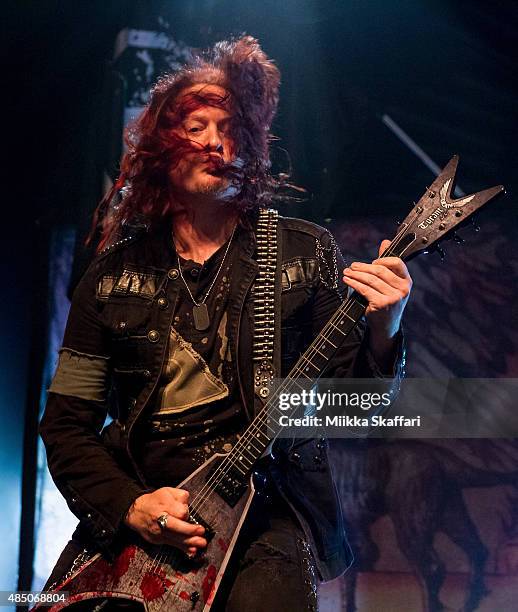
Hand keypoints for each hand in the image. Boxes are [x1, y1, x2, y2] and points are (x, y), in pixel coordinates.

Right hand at [124, 487, 205, 556]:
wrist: (136, 512)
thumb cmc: (155, 501)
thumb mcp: (167, 491)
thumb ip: (180, 496)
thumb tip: (187, 505)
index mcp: (162, 505)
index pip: (178, 511)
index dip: (185, 513)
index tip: (187, 513)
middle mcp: (159, 520)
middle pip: (176, 527)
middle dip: (190, 530)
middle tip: (201, 531)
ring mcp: (158, 532)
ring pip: (176, 538)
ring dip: (190, 542)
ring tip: (202, 543)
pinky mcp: (158, 540)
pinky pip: (172, 545)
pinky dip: (183, 548)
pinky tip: (192, 551)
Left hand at [343, 240, 411, 362]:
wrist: (386, 326)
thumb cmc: (388, 303)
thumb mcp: (391, 284)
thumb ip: (388, 264)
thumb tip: (385, 242)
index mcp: (407, 281)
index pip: (397, 263)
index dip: (382, 259)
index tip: (371, 262)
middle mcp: (403, 289)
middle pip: (379, 270)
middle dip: (363, 266)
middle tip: (352, 266)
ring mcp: (393, 297)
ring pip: (370, 279)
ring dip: (356, 274)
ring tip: (347, 272)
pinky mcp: (382, 304)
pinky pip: (364, 289)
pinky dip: (353, 283)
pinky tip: (348, 281)